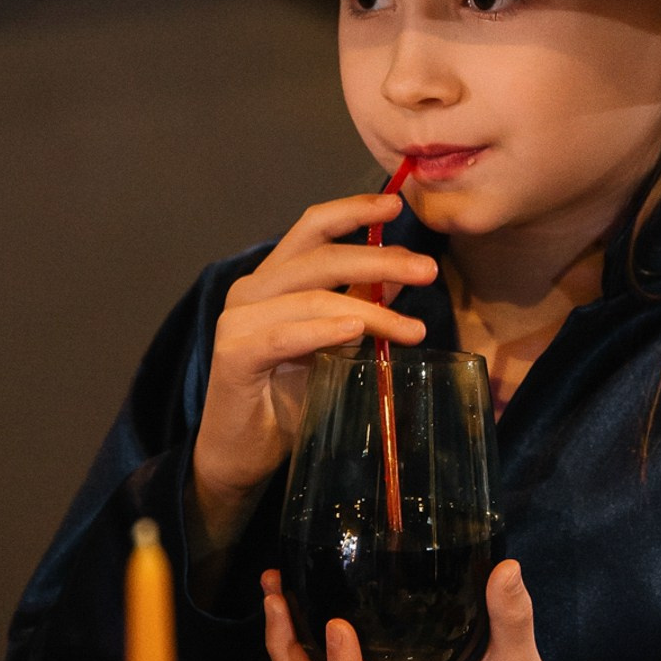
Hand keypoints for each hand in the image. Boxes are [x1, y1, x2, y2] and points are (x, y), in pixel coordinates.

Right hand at [189, 193, 436, 560]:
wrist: (242, 456)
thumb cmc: (288, 398)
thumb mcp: (335, 343)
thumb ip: (359, 305)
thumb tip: (404, 273)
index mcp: (275, 279)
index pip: (313, 229)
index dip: (353, 210)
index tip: (396, 204)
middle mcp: (252, 291)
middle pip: (320, 258)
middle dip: (380, 260)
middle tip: (428, 270)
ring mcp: (238, 322)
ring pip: (310, 297)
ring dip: (369, 308)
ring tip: (412, 326)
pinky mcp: (232, 357)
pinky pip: (283, 336)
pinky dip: (322, 330)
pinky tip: (357, 332)